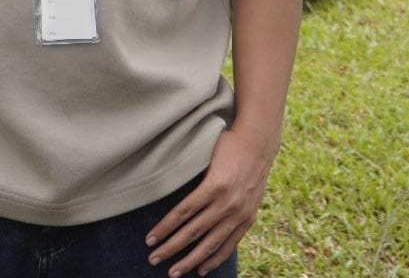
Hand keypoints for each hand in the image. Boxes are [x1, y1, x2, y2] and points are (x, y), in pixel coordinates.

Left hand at [143, 126, 275, 276]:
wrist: (259, 143)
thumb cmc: (227, 144)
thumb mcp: (206, 154)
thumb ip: (192, 174)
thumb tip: (165, 188)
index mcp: (215, 185)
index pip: (183, 213)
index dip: (165, 228)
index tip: (150, 239)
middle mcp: (227, 203)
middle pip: (193, 232)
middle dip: (171, 248)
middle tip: (153, 259)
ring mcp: (239, 214)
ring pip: (210, 244)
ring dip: (190, 260)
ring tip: (173, 272)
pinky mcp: (248, 220)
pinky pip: (229, 245)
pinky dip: (215, 259)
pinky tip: (201, 270)